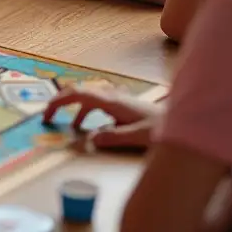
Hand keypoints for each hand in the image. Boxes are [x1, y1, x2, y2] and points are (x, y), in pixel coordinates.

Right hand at [44, 88, 163, 151]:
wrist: (184, 124)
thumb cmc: (162, 129)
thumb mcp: (138, 137)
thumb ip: (114, 138)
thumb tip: (91, 139)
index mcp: (112, 102)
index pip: (78, 94)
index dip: (59, 101)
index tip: (46, 114)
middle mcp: (113, 97)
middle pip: (80, 92)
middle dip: (61, 102)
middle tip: (47, 117)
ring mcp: (118, 101)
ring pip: (89, 99)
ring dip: (75, 109)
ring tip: (69, 127)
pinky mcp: (123, 107)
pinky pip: (98, 105)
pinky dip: (88, 113)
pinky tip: (92, 129)